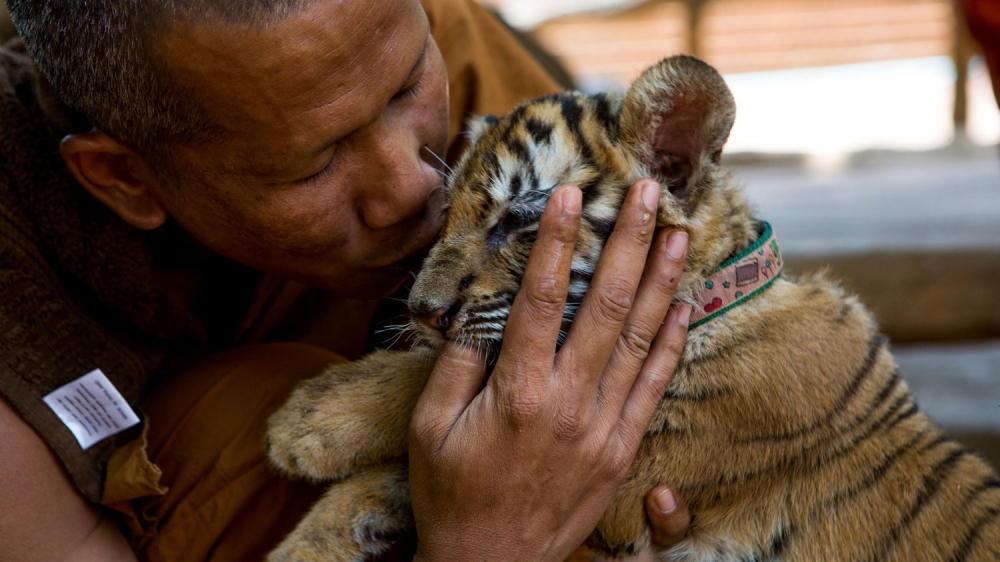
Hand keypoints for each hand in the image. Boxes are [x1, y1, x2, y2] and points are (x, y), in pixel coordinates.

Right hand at [408, 179, 690, 561]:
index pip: (542, 298)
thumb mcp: (430, 428)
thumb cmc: (452, 495)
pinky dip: (672, 345)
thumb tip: (476, 307)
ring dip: (662, 282)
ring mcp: (602, 427)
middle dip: (630, 243)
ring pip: (639, 340)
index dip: (558, 241)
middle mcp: (568, 402)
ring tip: (680, 234)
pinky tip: (685, 308)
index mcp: (516, 392)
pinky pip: (653, 387)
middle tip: (650, 194)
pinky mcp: (621, 449)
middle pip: (606, 306)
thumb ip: (456, 364)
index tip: (573, 195)